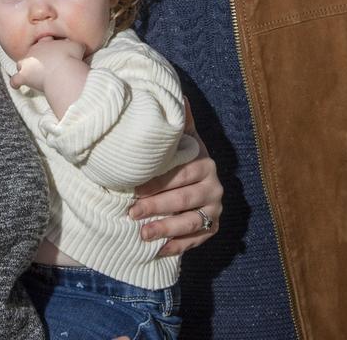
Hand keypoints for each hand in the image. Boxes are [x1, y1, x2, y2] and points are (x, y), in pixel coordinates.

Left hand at [11, 38, 85, 91]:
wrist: (62, 71)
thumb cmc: (70, 57)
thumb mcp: (77, 45)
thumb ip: (74, 44)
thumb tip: (74, 45)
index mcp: (45, 43)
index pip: (45, 40)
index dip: (50, 45)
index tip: (55, 49)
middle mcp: (34, 52)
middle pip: (33, 52)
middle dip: (38, 56)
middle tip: (46, 62)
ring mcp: (27, 64)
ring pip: (21, 63)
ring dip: (25, 67)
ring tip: (29, 71)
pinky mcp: (24, 76)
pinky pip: (16, 80)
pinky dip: (16, 83)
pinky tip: (16, 86)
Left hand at [129, 107, 221, 255]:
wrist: (197, 178)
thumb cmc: (180, 156)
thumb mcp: (181, 138)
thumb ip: (179, 122)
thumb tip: (179, 96)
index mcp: (205, 163)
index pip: (181, 175)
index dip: (158, 183)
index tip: (134, 190)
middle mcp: (215, 187)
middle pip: (184, 199)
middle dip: (157, 207)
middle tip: (131, 213)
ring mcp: (215, 209)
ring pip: (191, 222)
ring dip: (166, 229)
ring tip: (142, 234)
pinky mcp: (212, 228)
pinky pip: (196, 241)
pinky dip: (177, 247)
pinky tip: (157, 251)